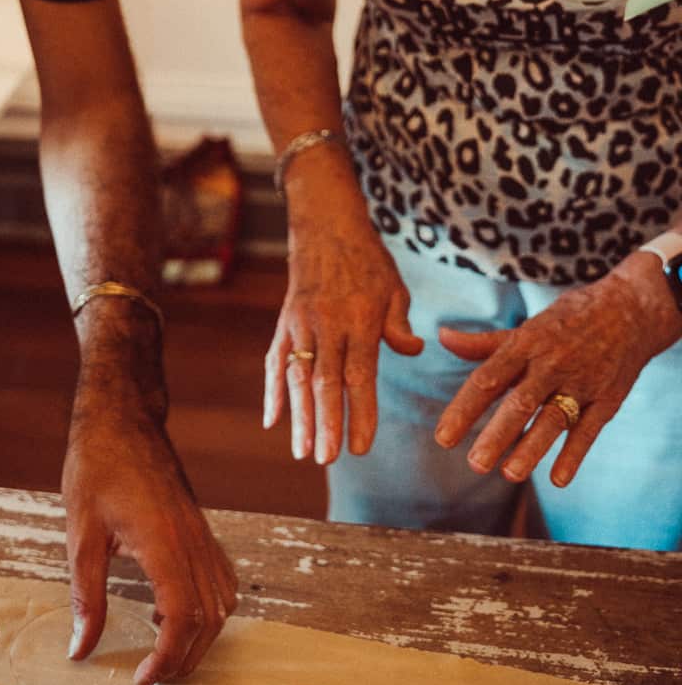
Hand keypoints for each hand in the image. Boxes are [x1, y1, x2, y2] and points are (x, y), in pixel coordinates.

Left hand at [62, 398, 237, 684]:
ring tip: (164, 652)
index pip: (183, 617)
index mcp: (163, 542)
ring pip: (222, 604)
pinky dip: (209, 609)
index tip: (142, 677)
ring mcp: (202, 534)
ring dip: (200, 637)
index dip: (167, 657)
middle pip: (209, 619)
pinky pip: (222, 580)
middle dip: (185, 657)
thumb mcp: (81, 533)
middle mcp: (192, 541)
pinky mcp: (201, 529)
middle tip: (151, 675)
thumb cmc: (97, 466)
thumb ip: (85, 594)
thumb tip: (80, 648)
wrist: (122, 418)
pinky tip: (177, 613)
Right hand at [266, 169, 421, 464]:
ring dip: (298, 416)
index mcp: (359, 319)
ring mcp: (300, 323)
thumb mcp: (394, 286)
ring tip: (301, 452)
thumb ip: (399, 323)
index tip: (361, 447)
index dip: (360, 412)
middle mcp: (327, 324)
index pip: (360, 375)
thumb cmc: (367, 260)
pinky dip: (271, 391)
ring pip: (296, 376)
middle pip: (325, 381)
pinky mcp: (284, 321)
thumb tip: (412, 350)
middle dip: (325, 423)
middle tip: (326, 460)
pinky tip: (273, 421)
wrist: (324, 225)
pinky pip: (275, 360)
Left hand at [434, 252, 681, 485]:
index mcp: (525, 345)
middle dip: (496, 435)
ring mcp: (581, 383)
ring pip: (553, 419)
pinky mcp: (607, 399)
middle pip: (520, 403)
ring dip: (532, 449)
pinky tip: (558, 479)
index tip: (443, 438)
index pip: (488, 378)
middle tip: (474, 463)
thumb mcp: (526, 327)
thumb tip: (442, 338)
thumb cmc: (567, 321)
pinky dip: (574, 455)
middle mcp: (551, 364)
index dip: (464, 408)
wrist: (629, 310)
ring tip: (509, 474)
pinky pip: (588, 430)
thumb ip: (484, 343)